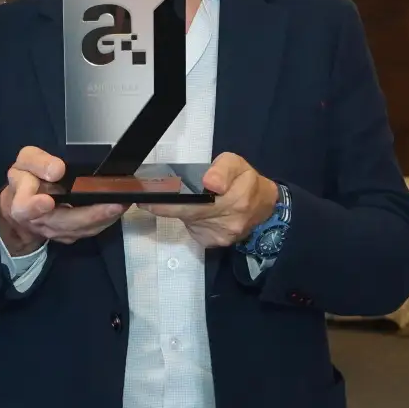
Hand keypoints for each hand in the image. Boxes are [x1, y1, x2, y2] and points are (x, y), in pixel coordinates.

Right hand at [0, 146, 126, 252]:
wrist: (23, 204)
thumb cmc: (26, 179)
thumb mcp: (24, 162)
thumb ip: (37, 163)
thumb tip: (57, 170)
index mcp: (22, 203)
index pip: (26, 207)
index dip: (36, 206)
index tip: (47, 201)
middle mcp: (40, 222)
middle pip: (65, 223)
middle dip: (91, 215)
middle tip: (114, 204)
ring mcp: (57, 232)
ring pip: (81, 229)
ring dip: (104, 219)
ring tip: (123, 204)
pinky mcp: (70, 235)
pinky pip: (89, 230)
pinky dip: (105, 220)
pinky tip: (119, 209)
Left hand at [139, 152, 276, 248]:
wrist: (264, 208)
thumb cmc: (246, 181)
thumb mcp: (236, 164)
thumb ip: (222, 170)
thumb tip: (211, 183)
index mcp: (233, 197)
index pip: (192, 202)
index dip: (164, 201)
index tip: (144, 197)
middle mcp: (227, 220)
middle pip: (185, 213)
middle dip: (164, 205)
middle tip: (146, 196)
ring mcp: (220, 235)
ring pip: (188, 221)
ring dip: (179, 211)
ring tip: (181, 199)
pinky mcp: (214, 243)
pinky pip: (194, 231)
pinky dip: (191, 221)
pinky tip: (197, 213)